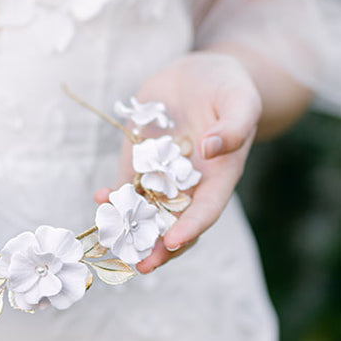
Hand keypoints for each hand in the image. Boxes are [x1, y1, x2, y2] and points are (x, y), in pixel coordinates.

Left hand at [94, 51, 261, 272]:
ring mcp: (163, 176)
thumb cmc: (227, 87)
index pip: (206, 210)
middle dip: (158, 247)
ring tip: (109, 238)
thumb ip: (234, 125)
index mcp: (220, 176)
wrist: (198, 75)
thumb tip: (212, 148)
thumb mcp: (239, 99)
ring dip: (128, 229)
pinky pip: (126, 187)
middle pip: (175, 224)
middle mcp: (191, 184)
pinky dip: (113, 197)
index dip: (190, 228)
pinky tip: (100, 198)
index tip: (172, 241)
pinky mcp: (140, 163)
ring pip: (146, 212)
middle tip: (139, 265)